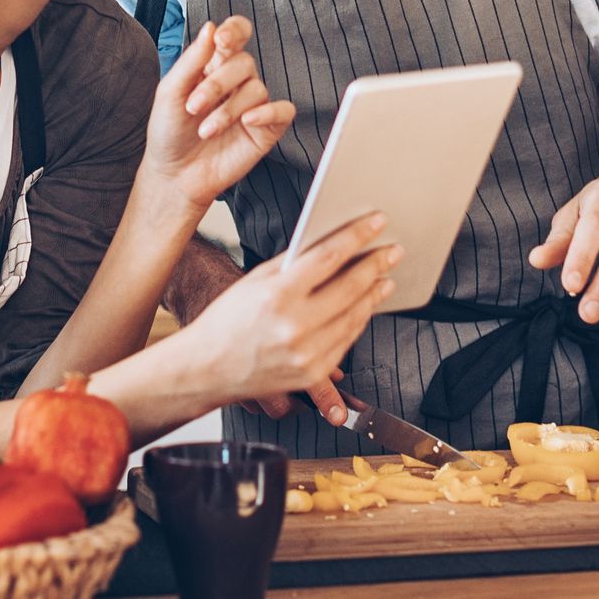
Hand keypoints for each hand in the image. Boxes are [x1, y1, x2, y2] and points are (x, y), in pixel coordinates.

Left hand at [140, 17, 295, 209]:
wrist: (174, 175)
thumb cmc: (169, 132)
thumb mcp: (170, 92)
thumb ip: (192, 60)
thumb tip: (211, 27)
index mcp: (213, 65)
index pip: (236, 35)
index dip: (234, 30)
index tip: (221, 41)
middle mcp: (236, 82)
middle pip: (244, 63)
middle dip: (217, 84)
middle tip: (194, 107)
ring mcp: (253, 105)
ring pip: (257, 89)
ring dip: (229, 109)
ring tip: (206, 130)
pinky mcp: (266, 129)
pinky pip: (283, 111)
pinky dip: (268, 112)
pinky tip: (247, 121)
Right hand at [181, 213, 397, 418]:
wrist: (205, 368)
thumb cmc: (226, 321)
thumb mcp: (254, 281)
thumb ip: (292, 264)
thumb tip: (330, 246)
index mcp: (276, 295)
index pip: (329, 257)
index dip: (357, 237)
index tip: (377, 224)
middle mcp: (293, 326)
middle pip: (350, 287)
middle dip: (376, 265)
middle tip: (393, 251)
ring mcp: (305, 354)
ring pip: (354, 317)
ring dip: (373, 294)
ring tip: (384, 277)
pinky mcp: (311, 374)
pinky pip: (346, 342)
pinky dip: (359, 321)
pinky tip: (364, 307)